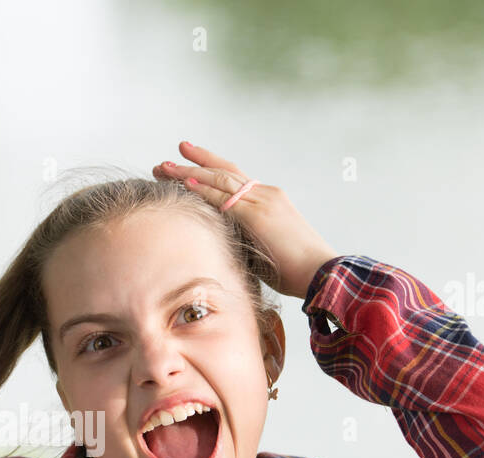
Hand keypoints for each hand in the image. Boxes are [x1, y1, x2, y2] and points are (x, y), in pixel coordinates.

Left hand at [153, 141, 337, 299]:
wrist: (320, 272)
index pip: (233, 178)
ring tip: (163, 167)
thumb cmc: (295, 270)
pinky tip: (184, 183)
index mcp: (268, 201)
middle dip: (194, 164)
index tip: (187, 165)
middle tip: (167, 159)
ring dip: (189, 173)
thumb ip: (244, 240)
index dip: (209, 169)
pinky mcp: (258, 215)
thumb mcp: (265, 249)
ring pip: (220, 180)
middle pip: (224, 171)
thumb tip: (221, 247)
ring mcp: (262, 201)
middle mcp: (265, 194)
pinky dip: (203, 189)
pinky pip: (224, 198)